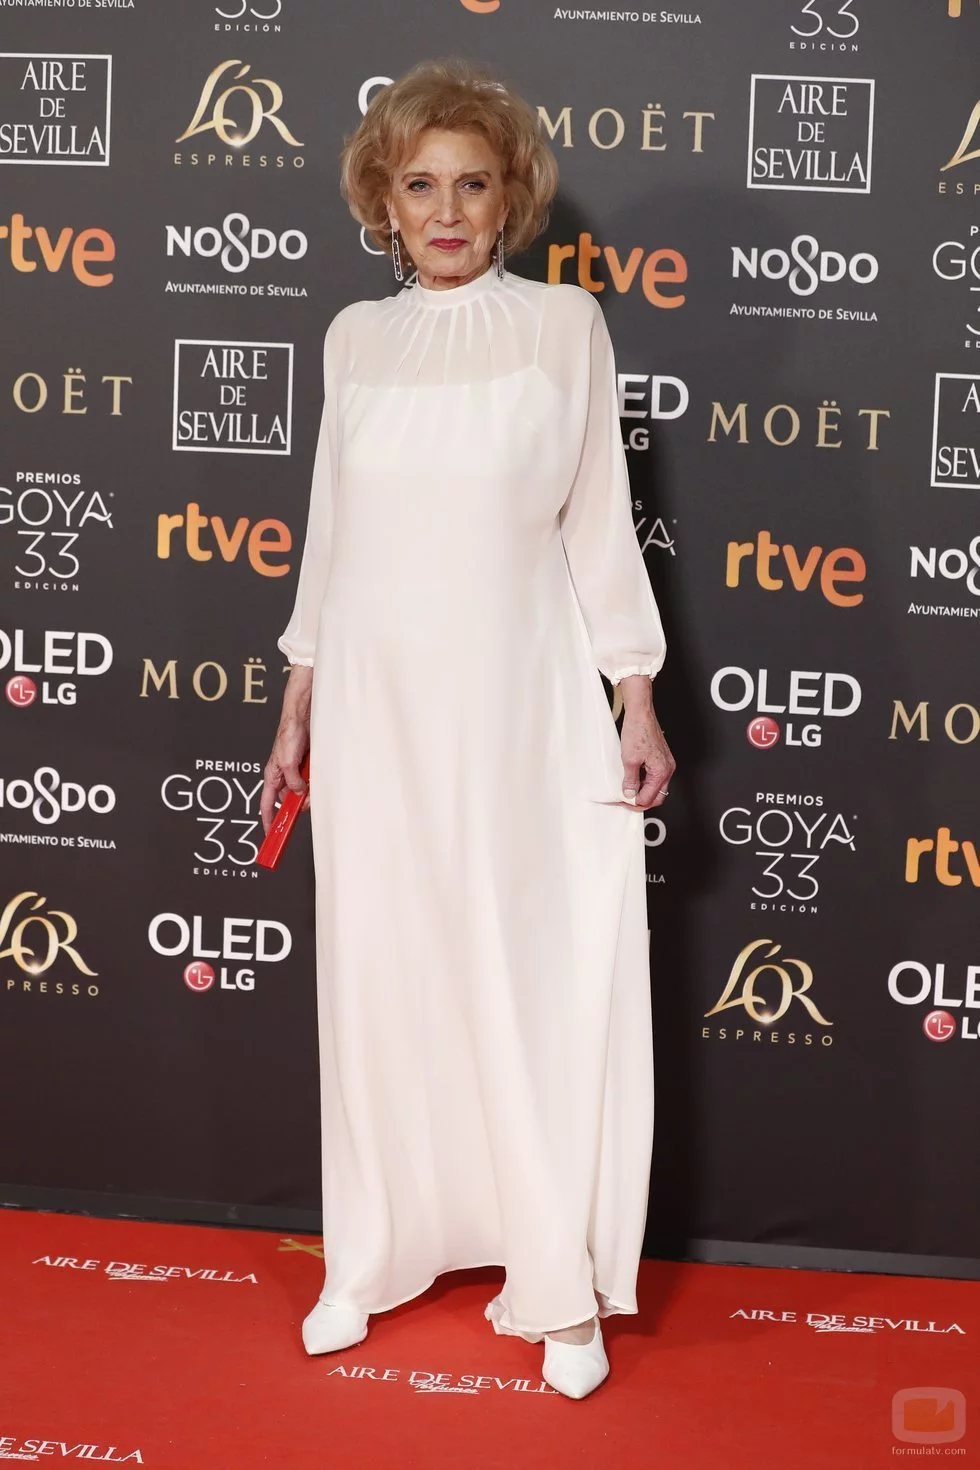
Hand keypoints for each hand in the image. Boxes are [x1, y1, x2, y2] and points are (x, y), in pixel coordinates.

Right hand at [260, 666, 312, 833]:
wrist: (304, 717)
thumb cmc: (289, 734)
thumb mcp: (287, 762)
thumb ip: (293, 782)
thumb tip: (299, 795)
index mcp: (272, 775)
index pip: (265, 804)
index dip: (268, 820)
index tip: (271, 835)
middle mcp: (283, 776)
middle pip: (288, 800)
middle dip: (296, 806)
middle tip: (305, 805)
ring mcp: (295, 772)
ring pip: (302, 792)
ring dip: (308, 793)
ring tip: (312, 785)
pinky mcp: (307, 767)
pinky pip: (311, 781)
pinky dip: (315, 783)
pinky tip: (317, 778)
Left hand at [617, 677, 674, 809]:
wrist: (640, 713)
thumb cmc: (638, 730)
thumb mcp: (629, 760)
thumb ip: (630, 780)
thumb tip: (629, 794)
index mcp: (662, 771)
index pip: (649, 798)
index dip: (633, 803)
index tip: (621, 802)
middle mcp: (667, 769)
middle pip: (656, 796)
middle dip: (640, 801)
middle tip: (625, 801)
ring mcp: (665, 764)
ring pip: (655, 787)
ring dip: (642, 791)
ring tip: (626, 790)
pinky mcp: (661, 759)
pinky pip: (654, 777)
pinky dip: (643, 781)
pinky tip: (632, 779)